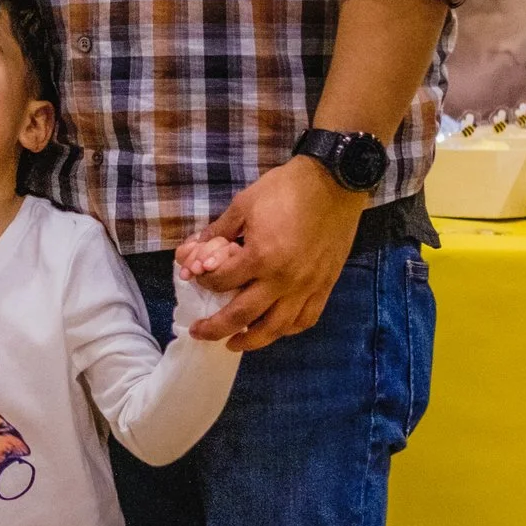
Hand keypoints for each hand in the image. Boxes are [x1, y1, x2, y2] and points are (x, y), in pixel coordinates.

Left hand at [183, 157, 366, 351]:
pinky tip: (274, 328)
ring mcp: (307, 286)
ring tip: (234, 343)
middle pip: (242, 316)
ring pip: (276, 327)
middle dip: (215, 327)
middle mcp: (283, 280)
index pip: (221, 282)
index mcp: (261, 257)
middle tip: (199, 332)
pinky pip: (305, 319)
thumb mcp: (244, 204)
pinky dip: (287, 329)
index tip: (196, 279)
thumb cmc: (286, 189)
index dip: (203, 282)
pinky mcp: (325, 286)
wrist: (334, 182)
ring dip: (251, 340)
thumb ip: (218, 232)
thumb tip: (192, 252)